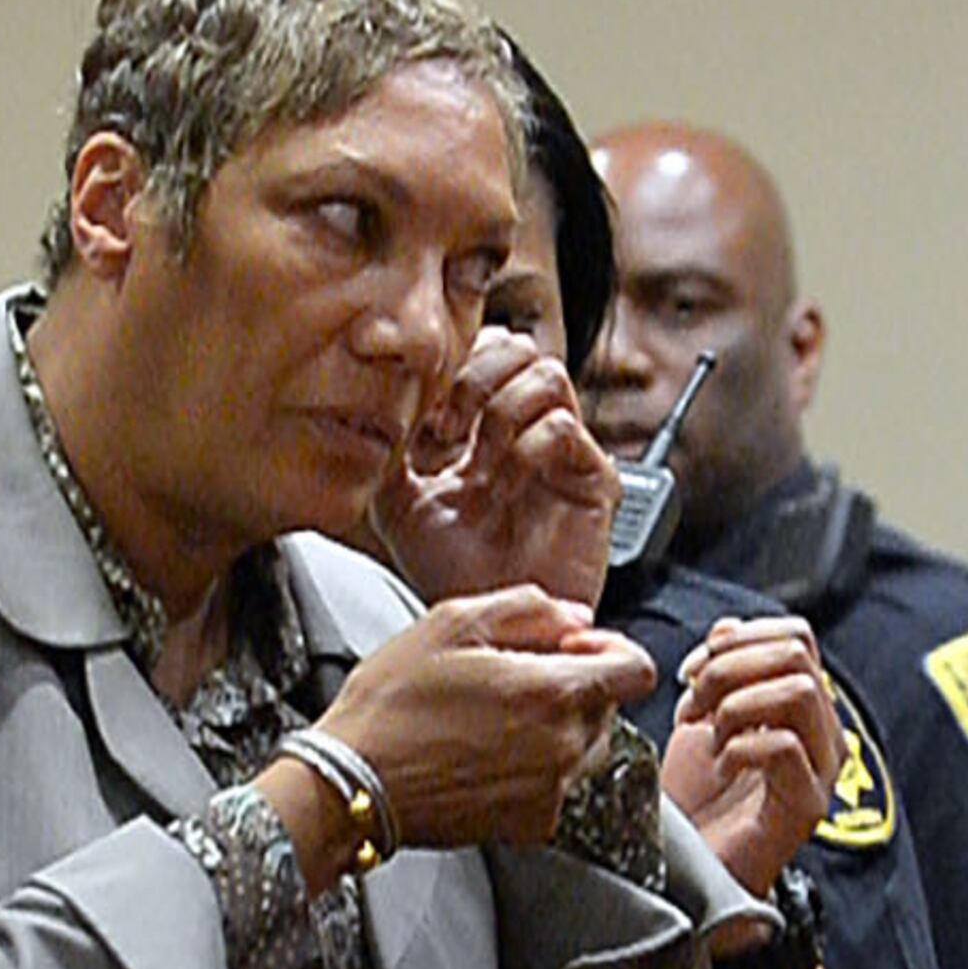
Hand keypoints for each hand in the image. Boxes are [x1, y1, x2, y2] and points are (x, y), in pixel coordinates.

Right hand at [308, 586, 654, 849]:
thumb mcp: (451, 623)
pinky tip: (485, 752)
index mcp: (553, 694)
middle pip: (609, 708)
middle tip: (515, 676)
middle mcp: (563, 749)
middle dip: (576, 685)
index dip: (611, 649)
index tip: (572, 647)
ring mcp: (550, 793)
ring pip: (586, 748)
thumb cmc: (391, 704)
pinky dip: (536, 767)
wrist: (352, 783)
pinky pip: (557, 785)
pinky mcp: (530, 825)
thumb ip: (528, 608)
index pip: (637, 671)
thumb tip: (577, 618)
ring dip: (558, 726)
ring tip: (496, 716)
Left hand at [370, 329, 617, 607]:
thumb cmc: (453, 571)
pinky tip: (503, 489)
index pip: (482, 350)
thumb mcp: (397, 503)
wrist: (488, 622)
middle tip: (443, 429)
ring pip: (546, 375)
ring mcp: (563, 450)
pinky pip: (563, 428)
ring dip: (500, 412)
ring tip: (477, 465)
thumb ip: (389, 452)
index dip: (450, 368)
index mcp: (486, 424)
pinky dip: (524, 451)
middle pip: (518, 347)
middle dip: (473, 378)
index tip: (418, 416)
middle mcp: (528, 428)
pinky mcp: (592, 479)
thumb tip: (375, 407)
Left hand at [659, 615, 840, 894]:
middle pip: (796, 654)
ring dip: (737, 703)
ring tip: (708, 734)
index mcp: (801, 706)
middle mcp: (822, 733)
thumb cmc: (695, 800)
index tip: (693, 670)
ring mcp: (821, 770)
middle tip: (695, 703)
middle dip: (730, 667)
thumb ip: (721, 668)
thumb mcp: (700, 715)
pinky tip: (720, 764)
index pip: (796, 636)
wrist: (685, 869)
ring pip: (799, 690)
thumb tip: (729, 627)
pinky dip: (741, 745)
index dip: (740, 638)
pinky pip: (786, 746)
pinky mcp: (806, 806)